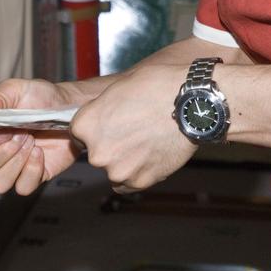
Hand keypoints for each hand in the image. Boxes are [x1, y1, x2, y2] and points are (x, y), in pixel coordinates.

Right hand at [0, 78, 81, 195]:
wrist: (70, 109)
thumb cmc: (41, 98)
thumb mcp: (17, 89)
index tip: (3, 129)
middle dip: (3, 151)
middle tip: (23, 133)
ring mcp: (13, 168)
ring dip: (15, 163)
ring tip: (31, 142)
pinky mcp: (32, 177)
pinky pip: (23, 188)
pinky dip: (32, 171)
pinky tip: (41, 153)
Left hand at [70, 63, 195, 193]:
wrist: (191, 103)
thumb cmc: (158, 88)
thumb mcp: (118, 88)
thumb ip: (101, 109)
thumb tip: (99, 119)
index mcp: (86, 125)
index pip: (79, 133)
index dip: (96, 127)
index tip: (111, 123)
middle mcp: (97, 152)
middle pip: (97, 153)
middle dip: (111, 144)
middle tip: (134, 130)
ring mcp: (118, 170)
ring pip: (114, 169)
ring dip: (126, 160)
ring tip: (147, 141)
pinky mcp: (140, 182)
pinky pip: (130, 182)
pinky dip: (139, 172)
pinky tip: (151, 154)